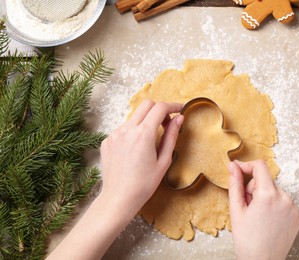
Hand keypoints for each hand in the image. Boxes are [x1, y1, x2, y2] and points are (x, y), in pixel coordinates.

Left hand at [99, 99, 182, 218]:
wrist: (119, 198)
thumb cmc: (144, 184)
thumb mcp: (164, 161)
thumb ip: (171, 136)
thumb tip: (179, 119)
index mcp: (144, 134)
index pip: (160, 108)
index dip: (173, 106)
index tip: (180, 109)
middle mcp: (127, 130)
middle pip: (146, 104)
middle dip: (159, 109)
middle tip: (166, 124)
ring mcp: (114, 134)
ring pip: (134, 116)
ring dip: (145, 121)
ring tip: (150, 141)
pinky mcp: (107, 140)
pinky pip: (123, 128)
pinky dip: (133, 132)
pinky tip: (135, 149)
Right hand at [228, 160, 298, 259]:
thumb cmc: (247, 240)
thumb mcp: (236, 209)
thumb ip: (235, 184)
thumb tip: (233, 166)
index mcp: (268, 195)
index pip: (259, 166)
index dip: (246, 166)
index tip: (238, 170)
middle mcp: (285, 198)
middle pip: (265, 180)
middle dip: (253, 188)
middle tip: (247, 206)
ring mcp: (294, 207)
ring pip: (274, 190)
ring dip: (264, 197)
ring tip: (257, 216)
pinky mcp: (298, 216)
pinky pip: (283, 201)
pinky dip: (274, 206)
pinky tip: (268, 220)